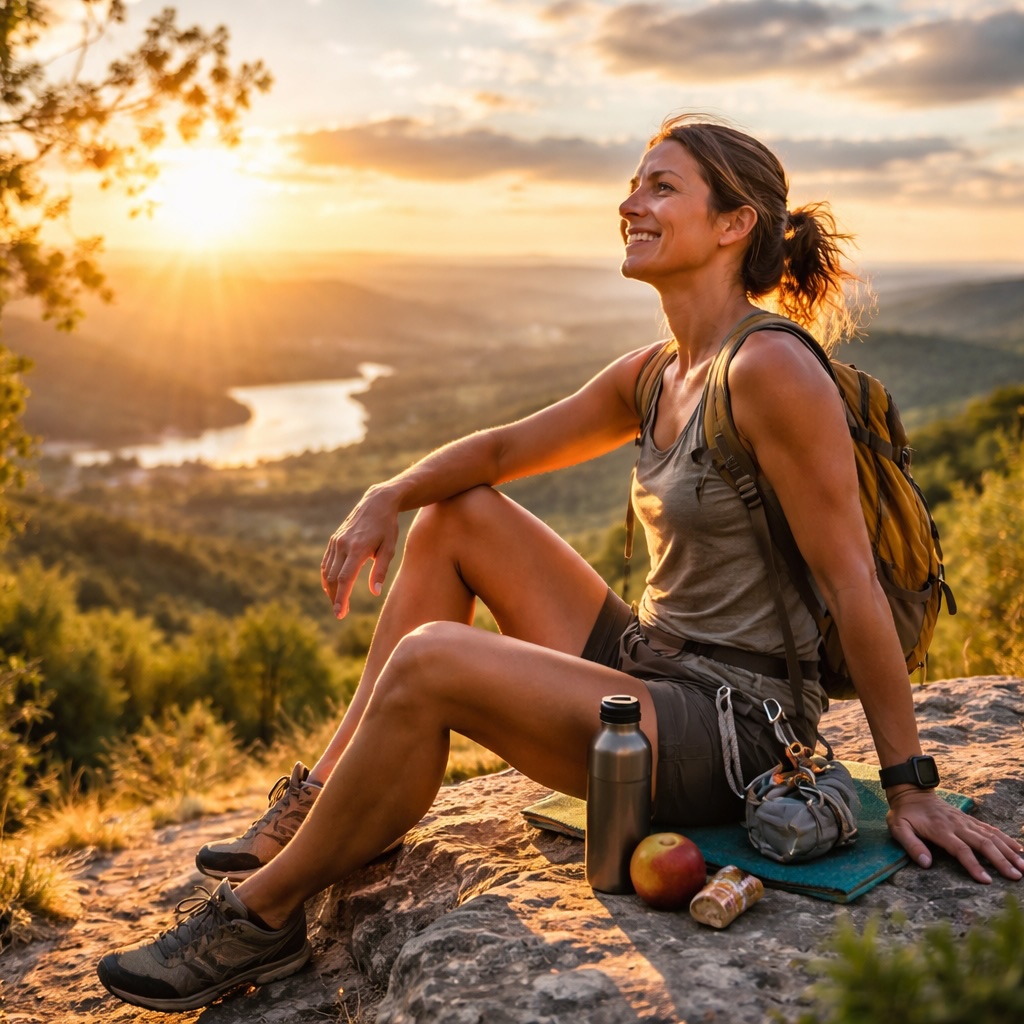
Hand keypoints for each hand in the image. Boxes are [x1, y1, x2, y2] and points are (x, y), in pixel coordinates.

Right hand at [320, 486, 399, 618]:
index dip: (341, 598)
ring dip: (330, 589)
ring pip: (327, 571)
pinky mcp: (334, 540)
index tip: (339, 613)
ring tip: (337, 603)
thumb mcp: (389, 548)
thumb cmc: (387, 527)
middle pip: (333, 578)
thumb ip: (380, 570)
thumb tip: (375, 592)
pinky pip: (326, 562)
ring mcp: (336, 541)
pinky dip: (326, 576)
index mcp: (358, 549)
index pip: (345, 579)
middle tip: (340, 614)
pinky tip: (331, 587)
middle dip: (335, 598)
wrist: (376, 502)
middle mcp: (343, 545)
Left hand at [886, 787, 1023, 883]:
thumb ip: (911, 845)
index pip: (961, 850)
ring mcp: (966, 821)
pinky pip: (991, 829)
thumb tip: (926, 864)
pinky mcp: (970, 820)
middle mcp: (957, 825)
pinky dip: (1006, 839)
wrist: (911, 792)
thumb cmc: (904, 813)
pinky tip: (1020, 849)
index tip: (987, 881)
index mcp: (940, 830)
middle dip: (1001, 860)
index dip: (974, 865)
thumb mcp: (898, 827)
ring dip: (1009, 851)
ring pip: (992, 836)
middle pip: (983, 843)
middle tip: (1016, 876)